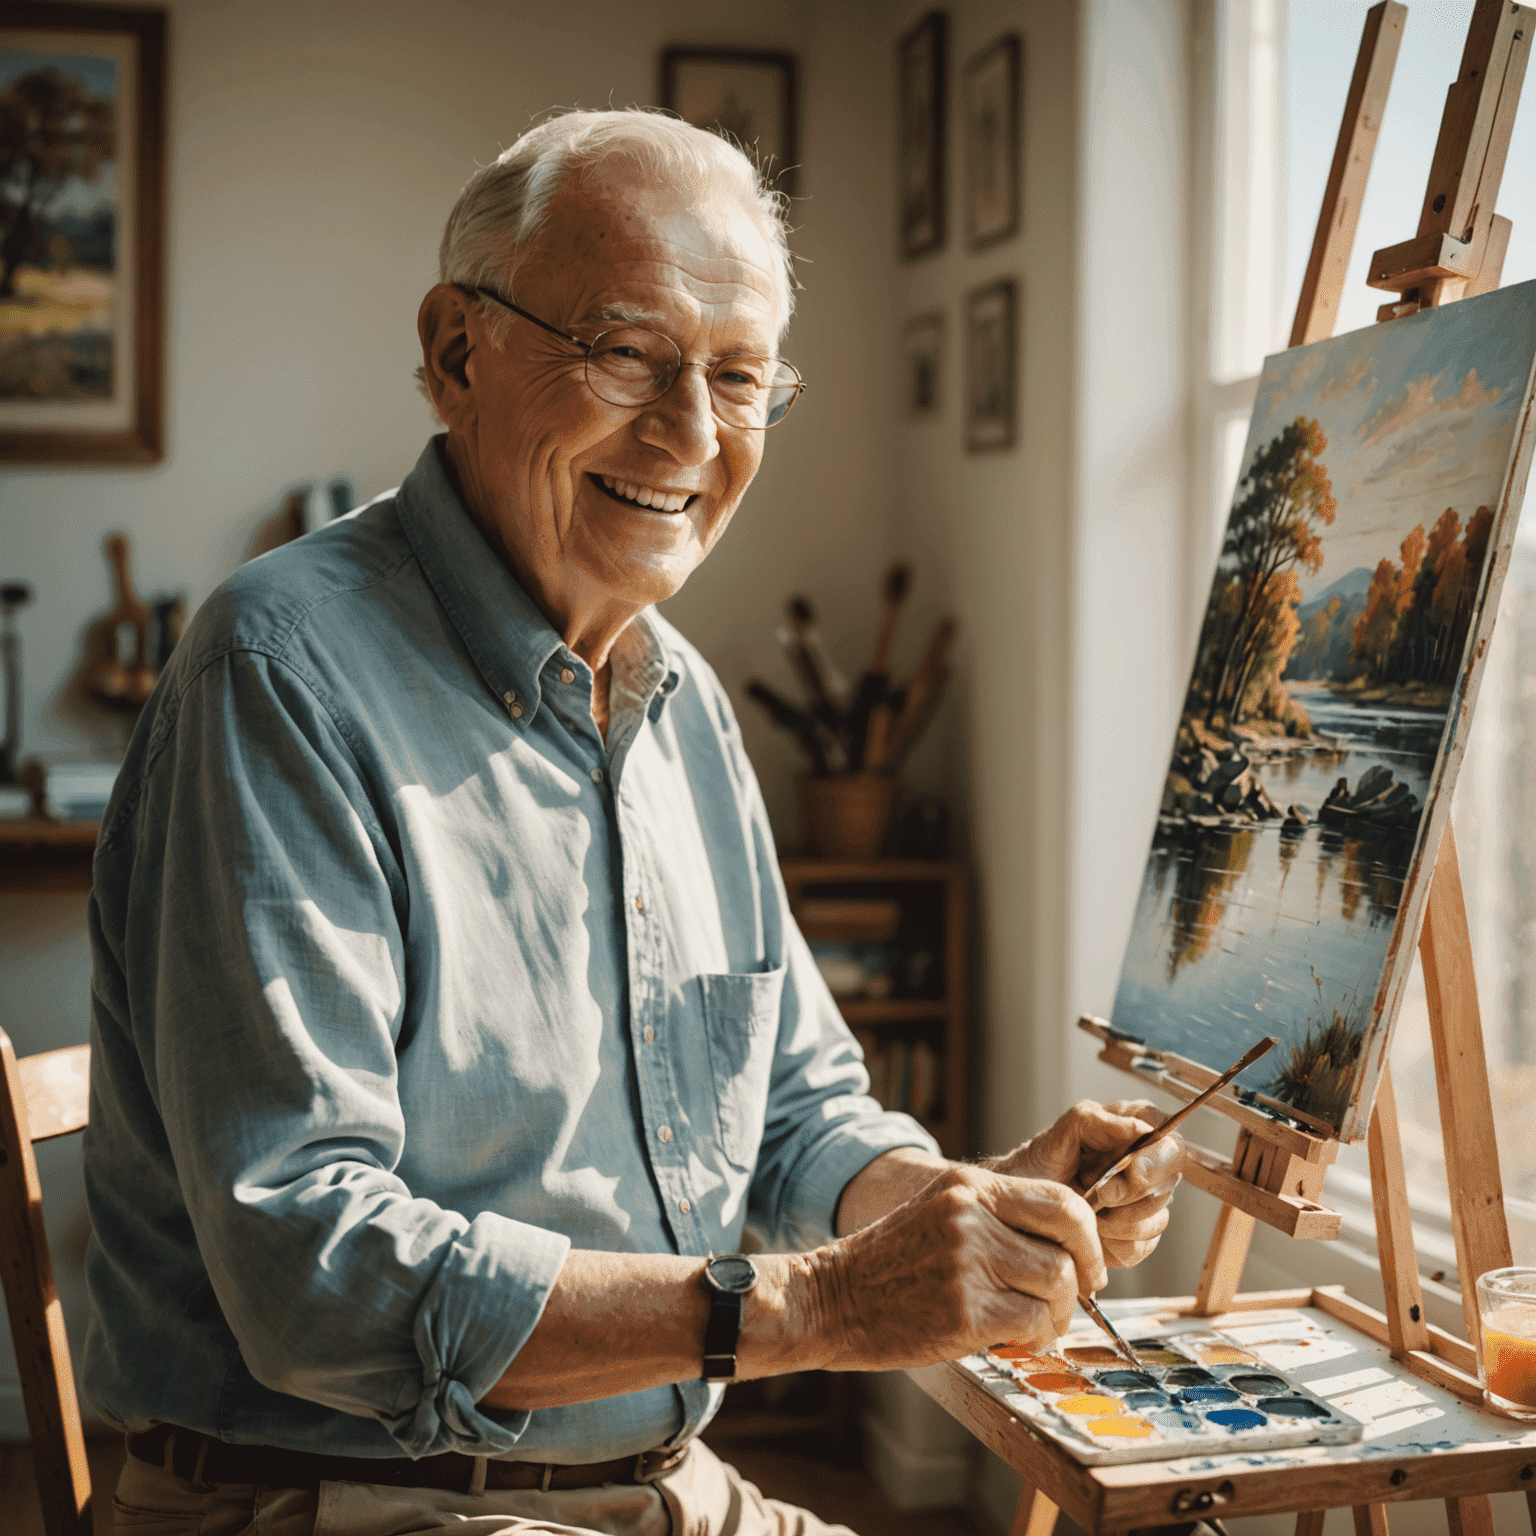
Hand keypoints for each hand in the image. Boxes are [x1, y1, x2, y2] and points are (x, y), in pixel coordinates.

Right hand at [813, 1164, 1105, 1369]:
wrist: (831, 1298)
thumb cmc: (891, 1262)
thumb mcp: (942, 1211)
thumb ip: (999, 1216)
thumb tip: (1069, 1246)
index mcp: (971, 1185)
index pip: (1063, 1200)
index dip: (1089, 1236)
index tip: (1087, 1262)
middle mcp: (971, 1216)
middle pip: (1070, 1241)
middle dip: (1084, 1276)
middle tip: (1076, 1296)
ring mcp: (967, 1263)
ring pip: (1058, 1284)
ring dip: (1060, 1312)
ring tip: (1037, 1321)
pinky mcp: (963, 1311)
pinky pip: (1033, 1323)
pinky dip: (1036, 1337)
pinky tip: (1016, 1337)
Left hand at [989, 1099, 1182, 1268]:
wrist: (1017, 1210)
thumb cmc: (1036, 1168)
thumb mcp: (1059, 1135)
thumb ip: (1096, 1121)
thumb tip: (1137, 1127)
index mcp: (1131, 1132)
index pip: (1169, 1139)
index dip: (1158, 1157)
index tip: (1135, 1171)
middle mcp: (1143, 1166)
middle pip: (1171, 1180)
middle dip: (1135, 1193)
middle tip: (1101, 1195)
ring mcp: (1142, 1203)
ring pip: (1159, 1217)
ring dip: (1120, 1221)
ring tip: (1087, 1211)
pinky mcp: (1135, 1236)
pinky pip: (1142, 1246)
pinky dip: (1114, 1243)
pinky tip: (1092, 1232)